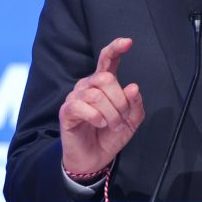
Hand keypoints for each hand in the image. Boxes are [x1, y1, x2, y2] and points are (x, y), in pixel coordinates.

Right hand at [59, 37, 145, 175]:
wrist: (93, 159)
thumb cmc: (110, 136)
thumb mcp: (131, 121)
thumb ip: (135, 105)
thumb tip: (133, 87)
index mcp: (104, 84)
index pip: (107, 59)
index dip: (116, 48)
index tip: (127, 42)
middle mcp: (88, 85)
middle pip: (106, 78)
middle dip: (120, 101)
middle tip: (122, 118)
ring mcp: (75, 97)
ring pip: (96, 94)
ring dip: (111, 114)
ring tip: (113, 125)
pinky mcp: (67, 111)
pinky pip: (82, 106)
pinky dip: (96, 117)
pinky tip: (99, 124)